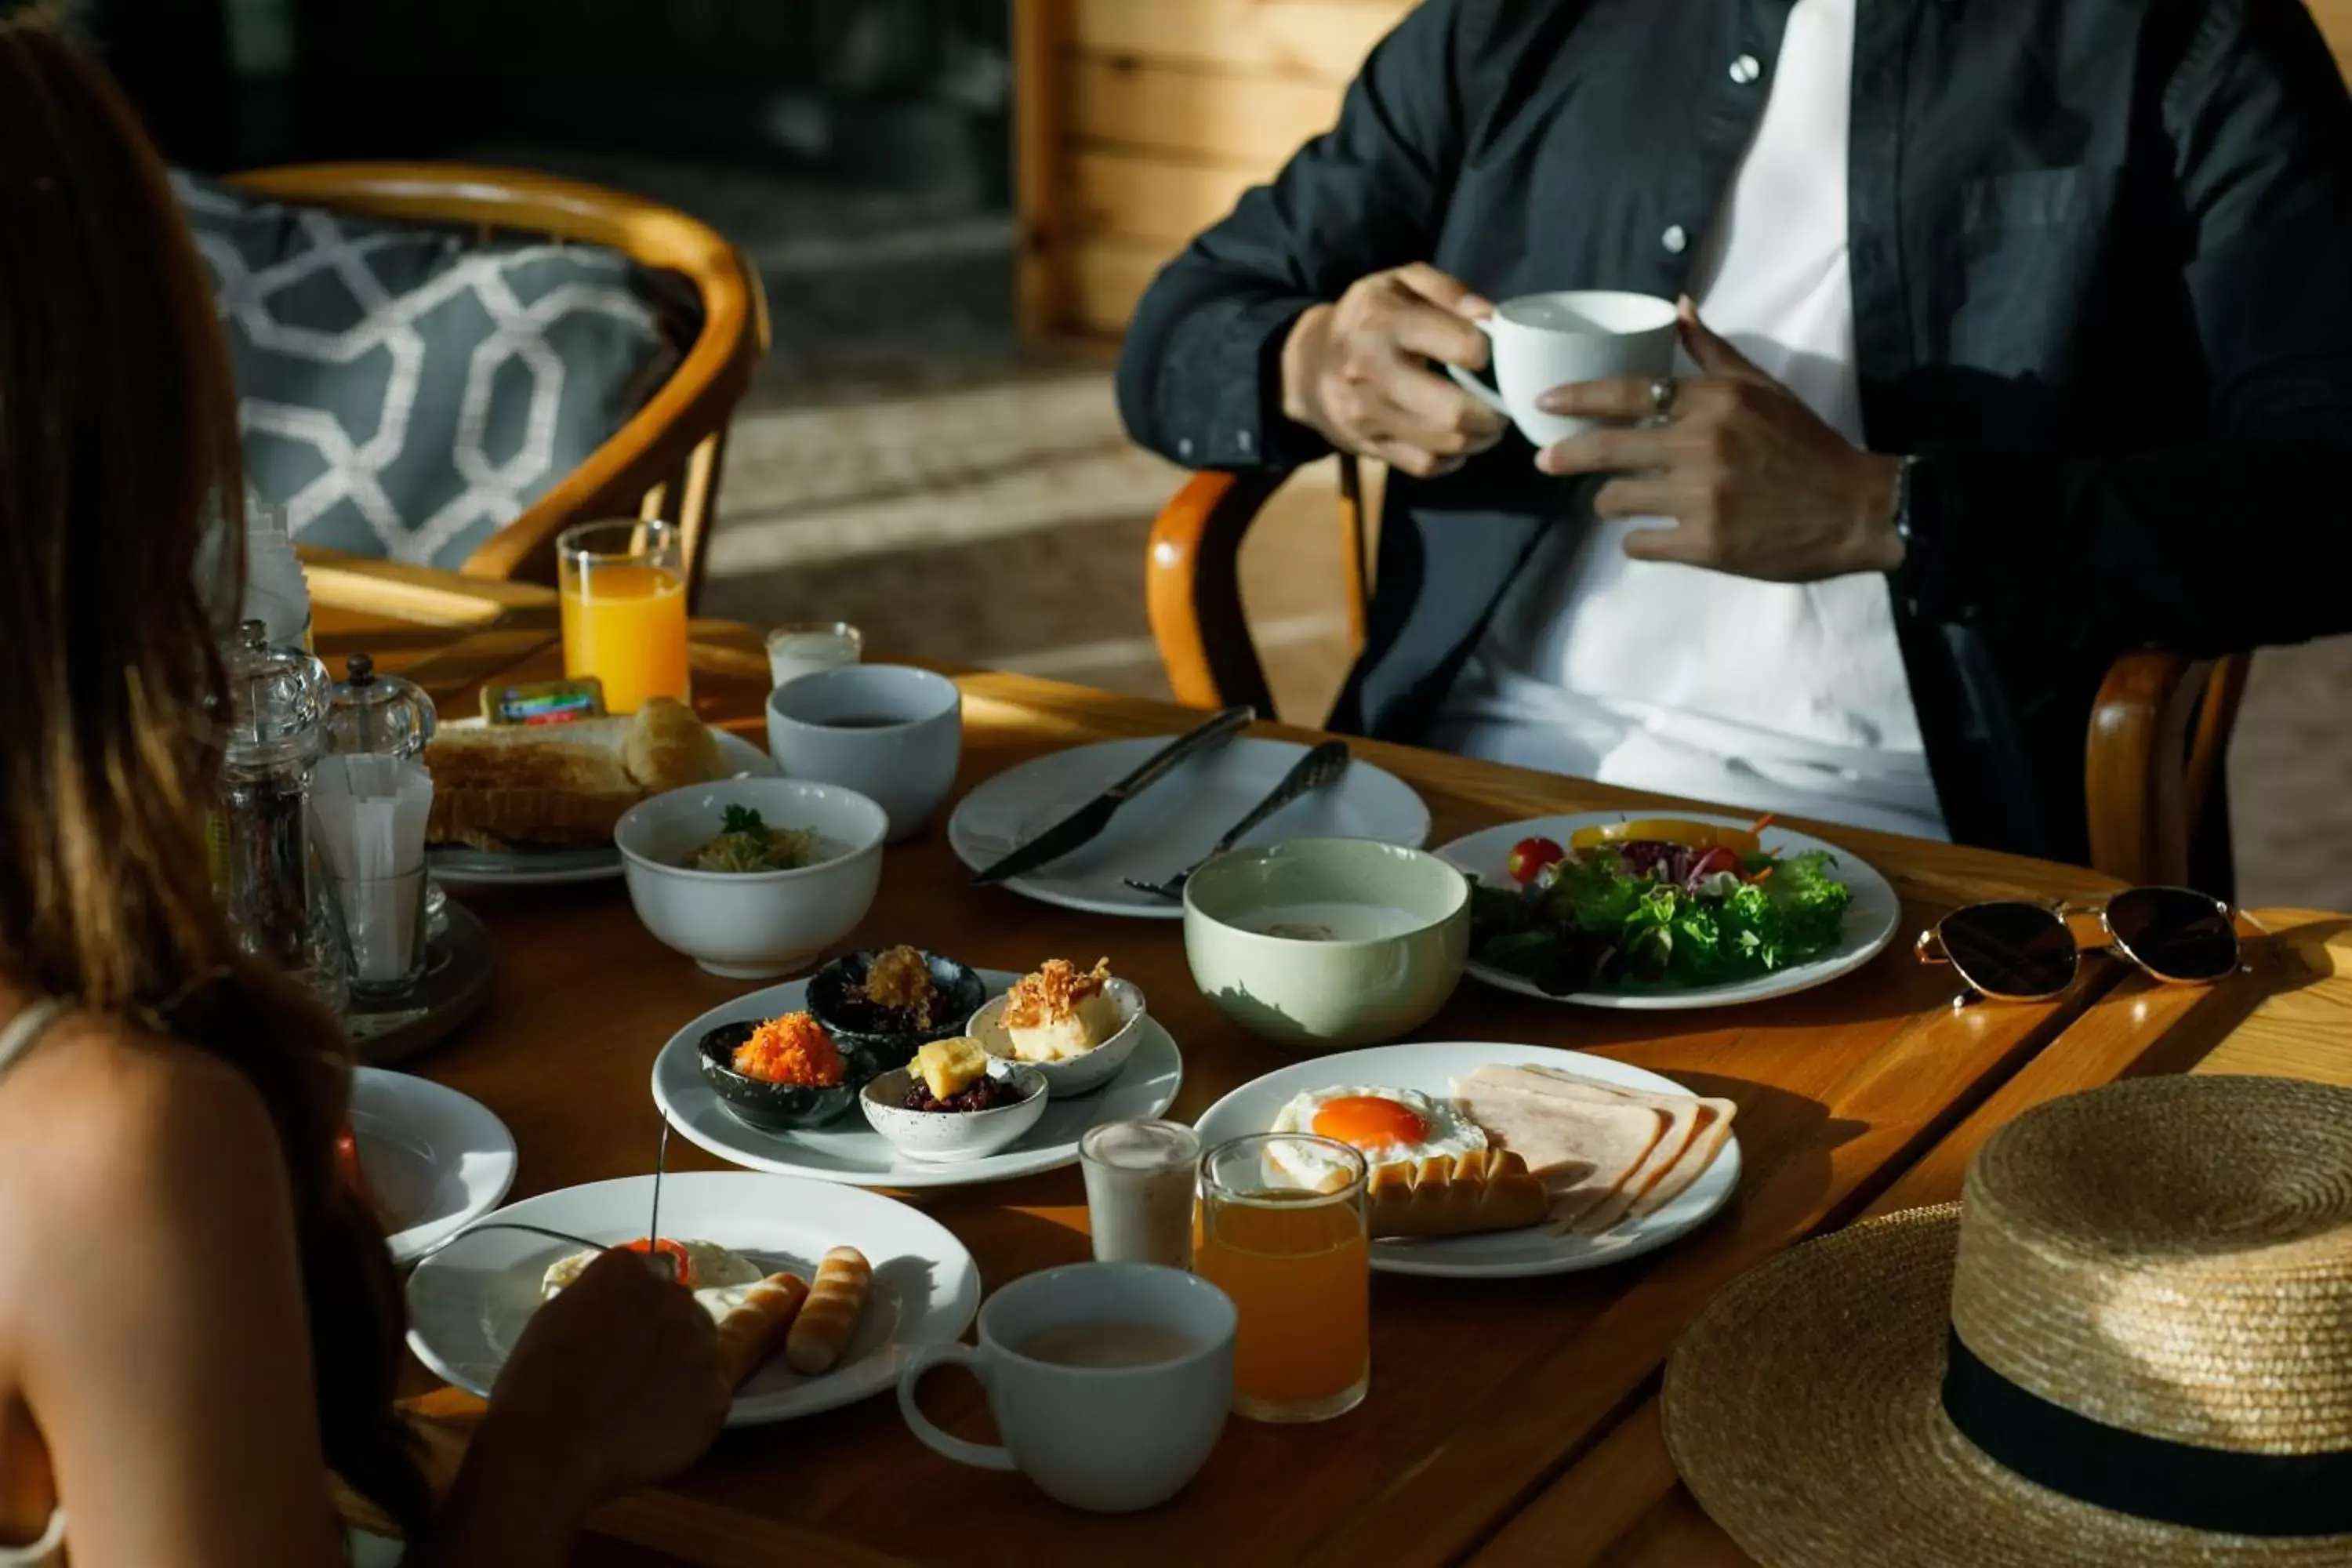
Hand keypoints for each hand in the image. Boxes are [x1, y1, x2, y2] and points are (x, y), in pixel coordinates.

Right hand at [479, 1247, 729, 1508]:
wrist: (551, 1450)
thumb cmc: (535, 1386)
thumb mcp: (556, 1317)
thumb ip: (598, 1298)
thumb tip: (621, 1302)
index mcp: (628, 1272)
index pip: (651, 1273)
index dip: (637, 1307)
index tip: (623, 1332)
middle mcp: (674, 1297)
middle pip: (681, 1309)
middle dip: (664, 1334)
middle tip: (633, 1374)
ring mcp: (701, 1345)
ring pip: (701, 1350)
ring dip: (681, 1370)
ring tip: (644, 1407)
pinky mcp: (717, 1393)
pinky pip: (709, 1396)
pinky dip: (689, 1413)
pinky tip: (655, 1431)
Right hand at [1280, 263, 1507, 476]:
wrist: (1305, 366)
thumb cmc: (1366, 318)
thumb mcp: (1399, 283)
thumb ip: (1447, 290)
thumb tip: (1488, 317)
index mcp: (1382, 320)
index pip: (1462, 346)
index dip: (1489, 351)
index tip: (1490, 353)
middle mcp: (1370, 370)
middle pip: (1454, 411)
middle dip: (1493, 413)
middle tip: (1503, 406)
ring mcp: (1365, 415)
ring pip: (1445, 444)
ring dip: (1479, 438)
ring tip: (1488, 424)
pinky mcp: (1366, 446)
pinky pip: (1425, 465)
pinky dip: (1451, 459)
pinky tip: (1457, 442)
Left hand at [1532, 301, 1905, 580]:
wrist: (1854, 509)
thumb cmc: (1806, 445)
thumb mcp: (1763, 389)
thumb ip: (1714, 352)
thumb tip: (1678, 306)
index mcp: (1714, 402)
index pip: (1629, 393)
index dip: (1579, 399)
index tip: (1545, 403)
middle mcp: (1701, 445)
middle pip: (1607, 449)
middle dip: (1566, 456)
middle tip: (1543, 462)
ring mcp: (1700, 498)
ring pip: (1617, 500)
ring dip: (1611, 502)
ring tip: (1619, 501)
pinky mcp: (1704, 545)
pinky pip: (1640, 544)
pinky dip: (1638, 541)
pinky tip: (1649, 536)